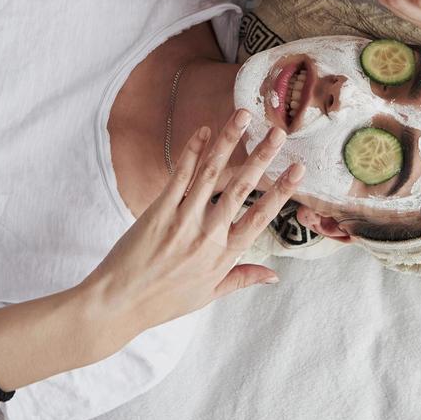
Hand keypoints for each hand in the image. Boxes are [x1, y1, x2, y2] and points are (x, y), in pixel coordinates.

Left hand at [80, 111, 302, 338]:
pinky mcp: (159, 211)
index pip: (260, 217)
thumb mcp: (209, 294)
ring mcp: (183, 220)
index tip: (299, 169)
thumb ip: (243, 278)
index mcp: (224, 255)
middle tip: (279, 132)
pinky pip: (179, 175)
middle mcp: (208, 235)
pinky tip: (204, 130)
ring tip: (243, 116)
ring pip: (211, 174)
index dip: (282, 191)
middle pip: (241, 188)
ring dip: (229, 141)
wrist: (120, 303)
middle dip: (262, 157)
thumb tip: (275, 276)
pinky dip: (192, 151)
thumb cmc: (164, 300)